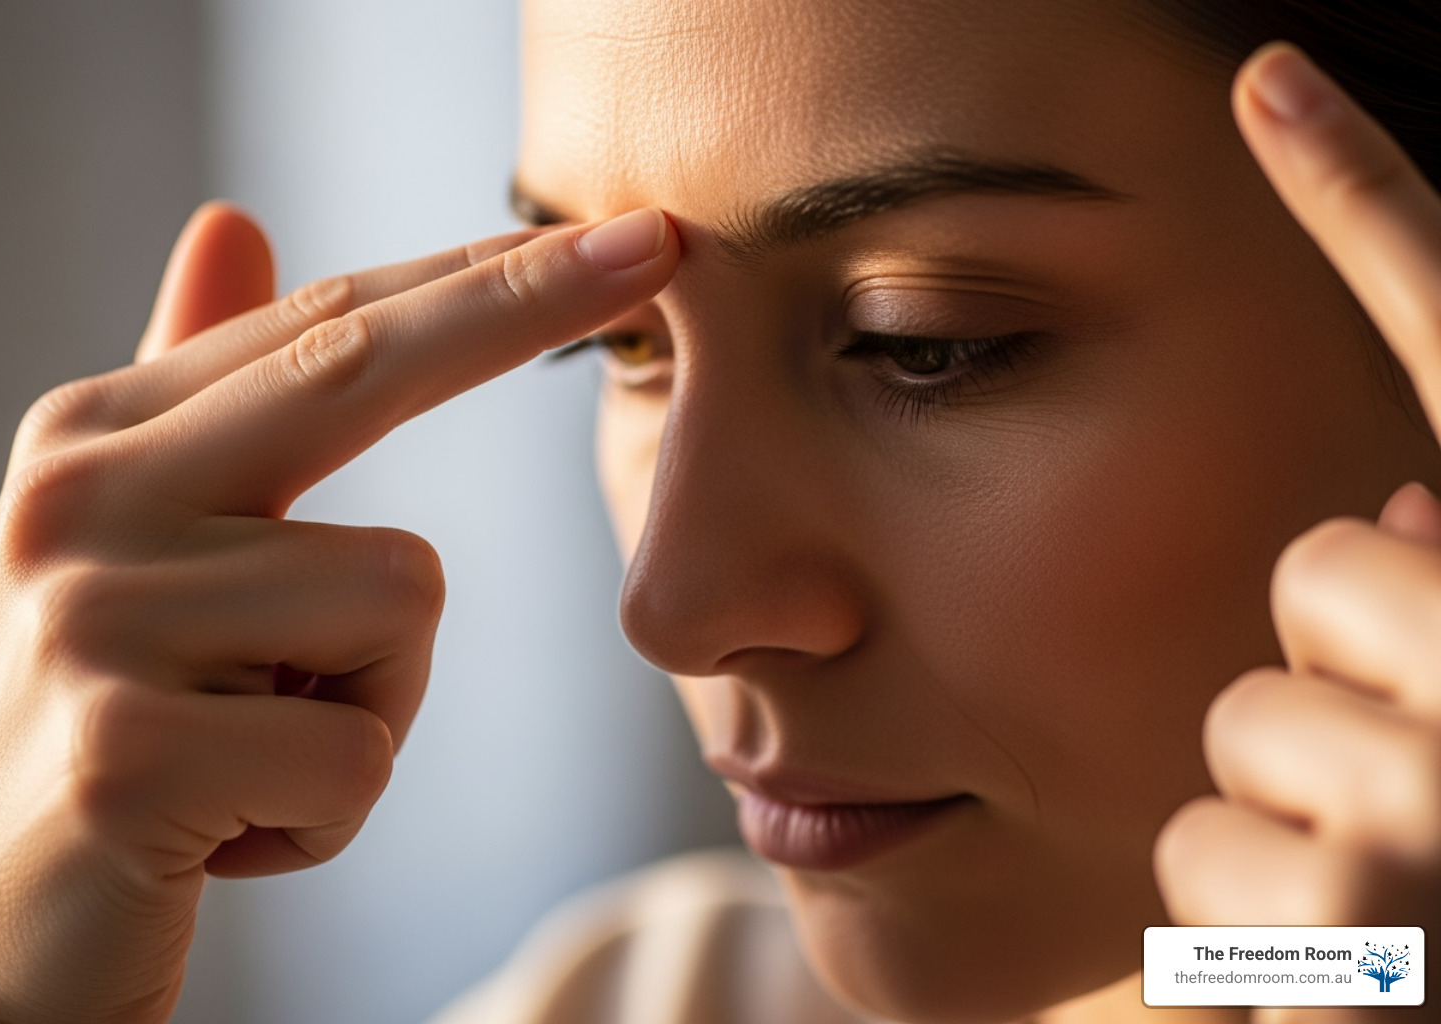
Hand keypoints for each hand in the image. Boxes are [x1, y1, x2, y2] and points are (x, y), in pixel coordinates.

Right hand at [0, 201, 677, 1023]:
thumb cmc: (90, 732)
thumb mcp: (130, 542)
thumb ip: (192, 388)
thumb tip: (233, 217)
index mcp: (97, 439)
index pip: (328, 325)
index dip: (485, 274)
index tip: (627, 231)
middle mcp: (83, 500)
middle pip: (363, 365)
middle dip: (525, 300)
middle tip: (663, 240)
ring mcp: (98, 622)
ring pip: (400, 602)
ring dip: (365, 705)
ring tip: (246, 758)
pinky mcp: (129, 757)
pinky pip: (358, 754)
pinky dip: (326, 816)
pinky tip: (222, 836)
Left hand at [1154, 44, 1440, 1022]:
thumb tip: (1390, 513)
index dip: (1363, 191)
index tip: (1264, 79)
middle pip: (1317, 574)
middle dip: (1346, 680)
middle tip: (1433, 803)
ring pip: (1242, 725)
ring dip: (1296, 815)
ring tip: (1403, 903)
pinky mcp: (1354, 931)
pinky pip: (1196, 857)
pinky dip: (1253, 929)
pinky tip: (1350, 973)